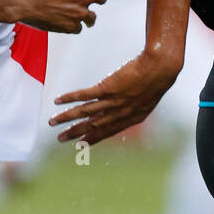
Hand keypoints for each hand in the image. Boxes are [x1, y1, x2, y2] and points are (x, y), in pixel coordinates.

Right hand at [49, 50, 179, 144]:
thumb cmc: (156, 80)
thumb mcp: (148, 100)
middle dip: (75, 132)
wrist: (160, 68)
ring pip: (85, 112)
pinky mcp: (108, 87)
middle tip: (60, 138)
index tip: (80, 145)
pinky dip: (71, 99)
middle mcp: (120, 113)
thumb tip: (121, 108)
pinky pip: (85, 95)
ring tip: (53, 121)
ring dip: (67, 117)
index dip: (92, 139)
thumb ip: (133, 107)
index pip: (108, 132)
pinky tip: (59, 100)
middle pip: (93, 126)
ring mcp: (113, 101)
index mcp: (131, 118)